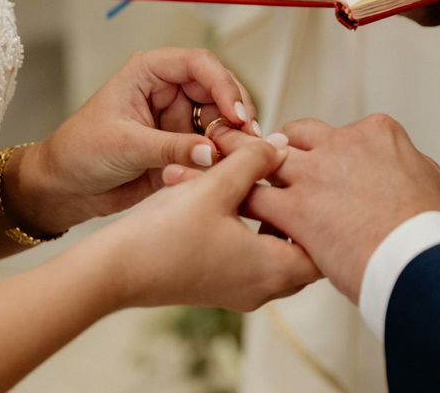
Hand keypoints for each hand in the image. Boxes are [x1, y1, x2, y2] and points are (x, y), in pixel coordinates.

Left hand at [7, 48, 258, 233]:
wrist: (65, 188)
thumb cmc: (79, 152)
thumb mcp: (124, 146)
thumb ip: (170, 148)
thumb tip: (212, 152)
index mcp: (149, 73)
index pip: (199, 64)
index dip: (223, 85)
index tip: (236, 114)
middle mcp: (169, 92)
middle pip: (219, 90)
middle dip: (236, 112)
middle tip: (247, 139)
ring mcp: (179, 120)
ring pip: (221, 121)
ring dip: (234, 137)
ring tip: (242, 156)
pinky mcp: (183, 147)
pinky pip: (213, 148)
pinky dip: (224, 157)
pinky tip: (229, 167)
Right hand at [96, 136, 319, 311]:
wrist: (114, 270)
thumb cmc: (163, 234)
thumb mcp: (215, 186)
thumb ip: (254, 161)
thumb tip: (280, 146)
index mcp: (272, 269)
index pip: (325, 247)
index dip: (324, 213)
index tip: (314, 184)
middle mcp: (263, 289)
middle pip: (304, 251)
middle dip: (299, 216)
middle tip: (291, 185)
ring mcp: (242, 292)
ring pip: (277, 254)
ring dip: (271, 222)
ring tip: (258, 190)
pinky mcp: (221, 288)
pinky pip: (253, 261)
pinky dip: (251, 233)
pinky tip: (230, 204)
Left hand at [182, 116, 439, 303]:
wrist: (427, 258)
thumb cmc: (437, 231)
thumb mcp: (439, 188)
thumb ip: (419, 173)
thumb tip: (419, 175)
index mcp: (376, 134)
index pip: (335, 135)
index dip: (320, 153)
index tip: (314, 168)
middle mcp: (341, 145)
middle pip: (294, 138)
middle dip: (275, 150)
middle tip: (257, 159)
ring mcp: (316, 173)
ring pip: (264, 157)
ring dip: (240, 161)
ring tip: (216, 163)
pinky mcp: (297, 208)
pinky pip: (254, 196)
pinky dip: (236, 198)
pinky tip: (222, 204)